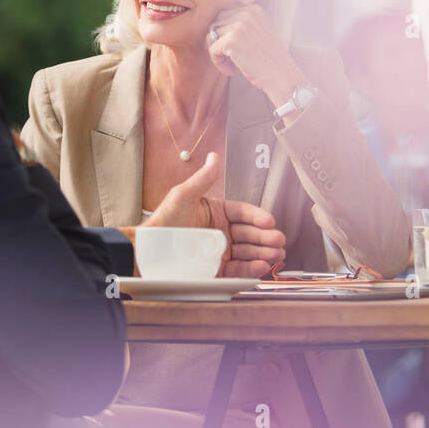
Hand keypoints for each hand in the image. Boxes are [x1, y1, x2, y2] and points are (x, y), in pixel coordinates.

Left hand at [144, 152, 286, 278]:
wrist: (150, 251)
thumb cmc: (163, 222)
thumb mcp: (183, 195)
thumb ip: (203, 178)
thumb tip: (214, 156)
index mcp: (216, 212)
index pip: (242, 213)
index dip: (257, 217)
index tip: (269, 221)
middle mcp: (221, 232)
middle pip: (249, 233)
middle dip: (266, 237)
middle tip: (278, 240)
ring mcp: (220, 251)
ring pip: (248, 252)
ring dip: (264, 253)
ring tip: (276, 254)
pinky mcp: (217, 271)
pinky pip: (238, 270)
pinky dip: (251, 268)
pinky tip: (261, 265)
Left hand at [206, 3, 306, 108]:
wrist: (282, 76)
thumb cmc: (270, 60)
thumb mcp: (259, 33)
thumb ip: (241, 25)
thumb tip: (212, 28)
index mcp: (254, 9)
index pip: (225, 15)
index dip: (225, 34)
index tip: (234, 50)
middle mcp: (247, 13)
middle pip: (217, 24)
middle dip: (219, 42)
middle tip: (230, 59)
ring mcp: (239, 26)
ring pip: (212, 36)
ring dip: (218, 53)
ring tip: (231, 65)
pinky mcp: (232, 40)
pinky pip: (212, 49)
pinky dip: (218, 63)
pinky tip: (230, 71)